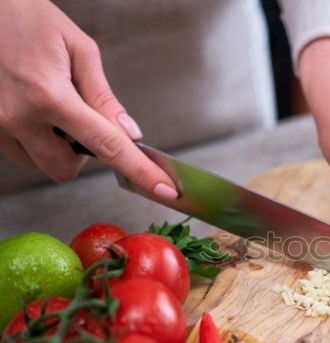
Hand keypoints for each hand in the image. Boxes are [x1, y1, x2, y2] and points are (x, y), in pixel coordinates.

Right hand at [0, 0, 176, 199]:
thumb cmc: (26, 17)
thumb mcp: (78, 48)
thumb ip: (103, 96)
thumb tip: (129, 132)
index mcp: (49, 95)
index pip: (106, 146)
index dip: (139, 172)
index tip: (163, 190)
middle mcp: (18, 116)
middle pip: (66, 170)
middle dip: (83, 155)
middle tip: (83, 120)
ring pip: (40, 164)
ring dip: (56, 147)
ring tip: (52, 106)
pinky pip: (19, 152)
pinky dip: (35, 140)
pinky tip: (33, 109)